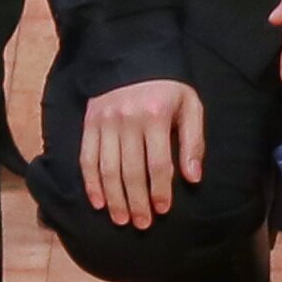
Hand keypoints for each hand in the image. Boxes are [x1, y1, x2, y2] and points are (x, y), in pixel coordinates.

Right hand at [78, 77, 206, 232]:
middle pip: (131, 171)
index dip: (160, 190)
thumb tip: (192, 178)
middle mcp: (127, 120)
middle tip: (142, 224)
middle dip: (137, 202)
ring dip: (114, 199)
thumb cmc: (167, 88)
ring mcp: (105, 122)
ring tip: (122, 220)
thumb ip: (194, 141)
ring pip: (107, 169)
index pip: (158, 163)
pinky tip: (98, 202)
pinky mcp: (89, 123)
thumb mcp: (190, 106)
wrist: (132, 57)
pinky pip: (87, 159)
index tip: (163, 210)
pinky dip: (91, 184)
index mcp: (155, 116)